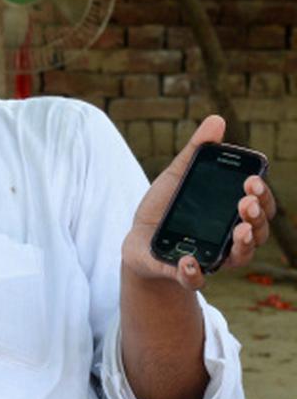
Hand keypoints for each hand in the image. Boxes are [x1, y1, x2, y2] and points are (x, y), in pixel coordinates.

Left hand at [123, 115, 275, 289]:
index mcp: (231, 214)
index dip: (261, 195)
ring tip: (239, 230)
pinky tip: (189, 260)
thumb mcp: (177, 176)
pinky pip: (195, 278)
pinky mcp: (183, 273)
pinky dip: (194, 272)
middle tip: (245, 202)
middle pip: (257, 231)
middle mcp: (230, 239)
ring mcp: (211, 258)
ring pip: (239, 256)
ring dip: (243, 244)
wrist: (137, 241)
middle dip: (256, 216)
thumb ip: (196, 153)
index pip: (259, 205)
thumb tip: (217, 120)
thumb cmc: (165, 207)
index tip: (252, 181)